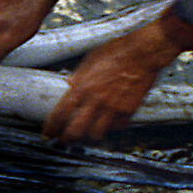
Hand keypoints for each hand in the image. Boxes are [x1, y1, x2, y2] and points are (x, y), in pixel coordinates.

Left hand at [41, 21, 190, 143]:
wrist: (143, 53)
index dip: (52, 127)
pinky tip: (106, 125)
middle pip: (75, 130)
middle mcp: (96, 100)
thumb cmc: (118, 51)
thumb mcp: (91, 59)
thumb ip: (80, 74)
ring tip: (84, 137)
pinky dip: (109, 129)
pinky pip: (116, 128)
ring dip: (88, 137)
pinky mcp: (128, 111)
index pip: (60, 113)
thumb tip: (70, 83)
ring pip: (95, 134)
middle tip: (64, 141)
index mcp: (83, 86)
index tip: (48, 133)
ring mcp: (113, 108)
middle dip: (66, 139)